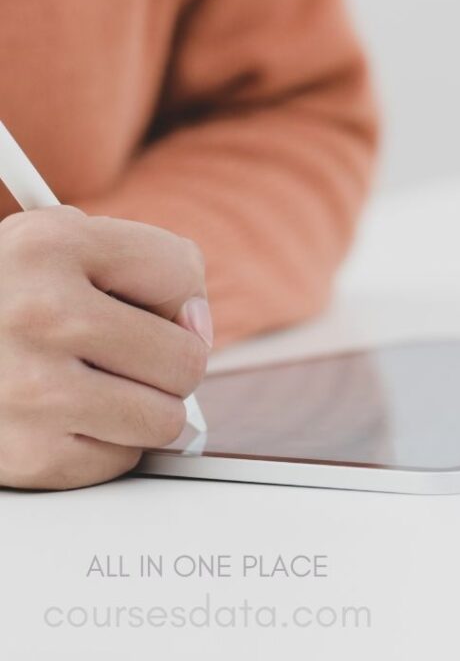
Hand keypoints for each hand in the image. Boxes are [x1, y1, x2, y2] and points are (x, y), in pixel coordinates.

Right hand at [0, 206, 211, 489]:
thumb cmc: (6, 295)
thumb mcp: (62, 242)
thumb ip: (153, 265)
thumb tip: (198, 331)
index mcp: (49, 246)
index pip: (181, 273)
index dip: (177, 294)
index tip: (148, 302)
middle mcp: (37, 314)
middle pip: (187, 361)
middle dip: (168, 360)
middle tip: (125, 353)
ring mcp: (27, 391)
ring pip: (165, 420)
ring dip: (142, 407)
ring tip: (97, 383)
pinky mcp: (21, 456)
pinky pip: (118, 459)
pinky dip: (103, 443)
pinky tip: (63, 416)